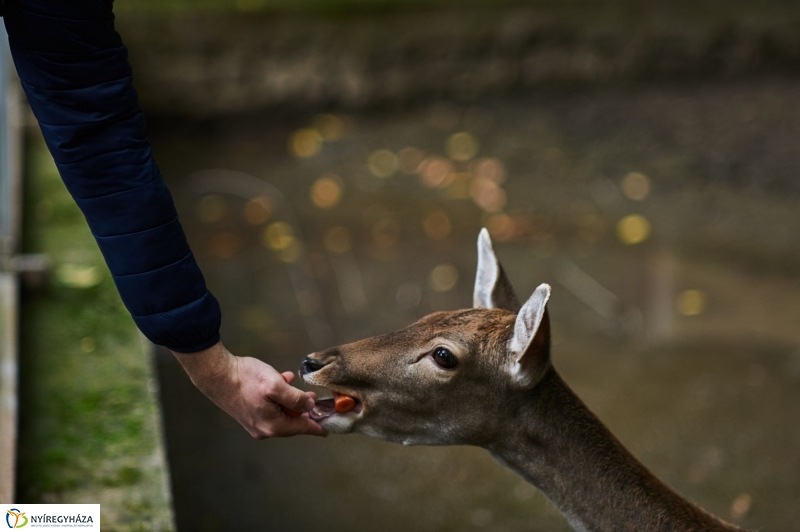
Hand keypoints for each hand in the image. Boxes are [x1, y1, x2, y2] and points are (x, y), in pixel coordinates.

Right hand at [171, 341, 326, 438]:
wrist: (217, 374)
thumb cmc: (246, 379)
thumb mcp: (276, 385)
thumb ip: (296, 398)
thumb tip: (308, 406)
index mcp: (273, 426)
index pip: (301, 429)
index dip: (316, 427)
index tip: (327, 430)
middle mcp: (264, 429)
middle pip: (292, 421)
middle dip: (302, 408)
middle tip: (312, 396)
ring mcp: (254, 423)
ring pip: (281, 413)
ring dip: (289, 399)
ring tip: (291, 382)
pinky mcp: (248, 413)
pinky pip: (270, 408)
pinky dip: (278, 396)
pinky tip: (279, 381)